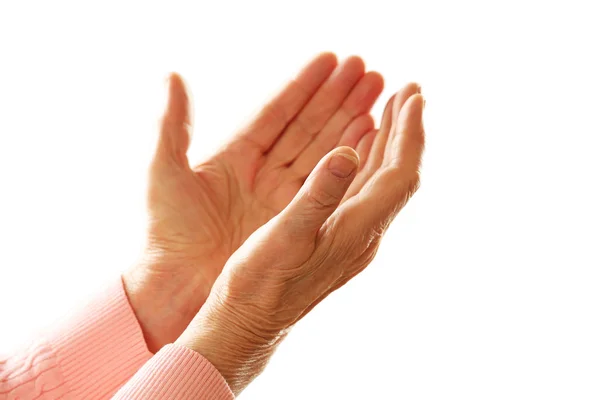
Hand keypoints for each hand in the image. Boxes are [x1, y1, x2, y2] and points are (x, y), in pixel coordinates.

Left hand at [123, 53, 383, 351]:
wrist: (177, 290)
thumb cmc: (167, 234)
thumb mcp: (165, 173)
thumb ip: (172, 124)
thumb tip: (171, 76)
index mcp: (234, 156)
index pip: (277, 111)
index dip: (304, 84)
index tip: (332, 59)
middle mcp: (261, 173)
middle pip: (306, 126)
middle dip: (337, 96)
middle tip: (367, 69)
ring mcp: (278, 198)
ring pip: (321, 151)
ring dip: (349, 121)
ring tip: (378, 95)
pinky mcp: (292, 222)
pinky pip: (326, 186)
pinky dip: (348, 161)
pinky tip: (370, 138)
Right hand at [176, 84, 423, 393]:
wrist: (247, 324)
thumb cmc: (260, 285)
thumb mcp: (285, 237)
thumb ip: (317, 196)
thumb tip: (348, 152)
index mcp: (357, 230)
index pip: (400, 174)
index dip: (409, 134)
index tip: (411, 96)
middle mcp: (364, 235)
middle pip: (398, 175)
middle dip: (405, 131)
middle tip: (408, 92)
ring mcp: (352, 239)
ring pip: (381, 182)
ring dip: (389, 144)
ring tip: (390, 111)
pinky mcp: (336, 241)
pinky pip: (362, 193)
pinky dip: (366, 163)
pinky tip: (358, 150)